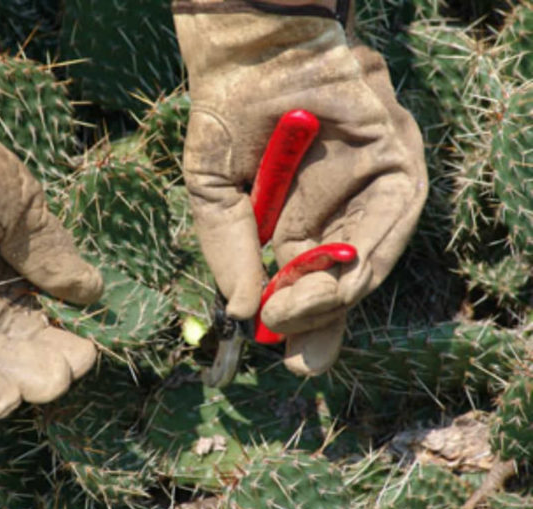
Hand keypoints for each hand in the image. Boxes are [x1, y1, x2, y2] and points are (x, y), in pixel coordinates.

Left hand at [0, 36, 102, 417]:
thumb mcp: (19, 206)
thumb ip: (49, 254)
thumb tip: (92, 290)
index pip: (26, 308)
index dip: (55, 332)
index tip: (87, 350)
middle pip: (0, 337)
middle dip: (37, 359)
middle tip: (69, 373)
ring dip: (7, 376)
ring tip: (46, 388)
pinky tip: (3, 400)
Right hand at [174, 1, 427, 374]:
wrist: (252, 52)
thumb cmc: (226, 118)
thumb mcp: (212, 194)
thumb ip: (227, 249)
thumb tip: (241, 311)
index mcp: (293, 228)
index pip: (305, 286)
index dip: (300, 322)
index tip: (286, 357)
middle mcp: (335, 215)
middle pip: (344, 282)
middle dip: (325, 321)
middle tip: (301, 355)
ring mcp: (366, 189)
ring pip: (372, 258)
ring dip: (341, 291)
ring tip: (299, 310)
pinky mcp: (392, 157)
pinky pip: (396, 211)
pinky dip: (371, 245)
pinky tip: (332, 267)